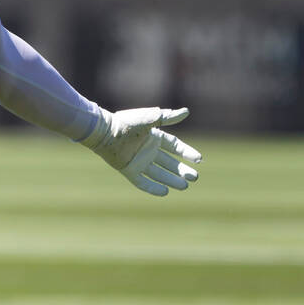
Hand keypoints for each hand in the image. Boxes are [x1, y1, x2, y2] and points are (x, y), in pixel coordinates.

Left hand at [80, 107, 201, 196]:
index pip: (175, 147)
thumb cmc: (126, 123)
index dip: (187, 153)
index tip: (199, 159)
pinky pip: (142, 182)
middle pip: (169, 163)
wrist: (104, 131)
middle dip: (182, 170)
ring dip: (171, 180)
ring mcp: (139, 161)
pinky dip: (152, 187)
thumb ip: (167, 117)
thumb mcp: (149, 119)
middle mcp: (148, 150)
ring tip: (184, 186)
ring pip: (159, 173)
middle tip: (195, 177)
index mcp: (154, 137)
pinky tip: (165, 192)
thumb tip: (186, 112)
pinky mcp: (129, 169)